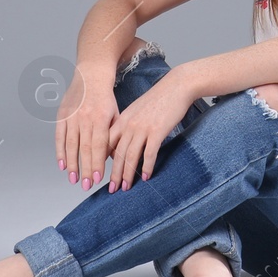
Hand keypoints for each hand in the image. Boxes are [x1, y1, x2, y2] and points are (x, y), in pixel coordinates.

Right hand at [54, 67, 118, 189]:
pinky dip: (60, 151)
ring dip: (72, 164)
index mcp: (101, 118)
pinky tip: (62, 165)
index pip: (99, 145)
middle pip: (84, 148)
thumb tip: (112, 159)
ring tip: (73, 179)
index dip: (97, 163)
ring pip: (71, 144)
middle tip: (85, 186)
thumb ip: (113, 136)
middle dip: (85, 168)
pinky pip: (59, 136)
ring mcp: (72, 116)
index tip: (97, 179)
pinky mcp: (62, 115)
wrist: (90, 76)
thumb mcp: (115, 115)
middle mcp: (85, 117)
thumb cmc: (105, 98)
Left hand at [106, 68, 193, 192]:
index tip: (101, 174)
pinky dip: (147, 166)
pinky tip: (146, 176)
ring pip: (131, 156)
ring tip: (126, 187)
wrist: (176, 87)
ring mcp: (142, 128)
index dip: (103, 161)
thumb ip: (127, 126)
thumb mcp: (137, 111)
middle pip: (117, 154)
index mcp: (122, 120)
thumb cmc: (158, 100)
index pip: (107, 143)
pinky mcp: (157, 131)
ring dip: (127, 174)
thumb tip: (122, 145)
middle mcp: (129, 125)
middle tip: (111, 189)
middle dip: (113, 174)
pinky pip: (149, 153)